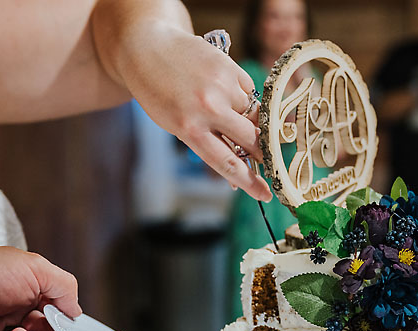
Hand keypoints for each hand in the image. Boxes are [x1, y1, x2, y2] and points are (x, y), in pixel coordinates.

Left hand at [93, 5, 270, 200]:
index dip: (250, 182)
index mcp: (189, 129)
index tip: (266, 194)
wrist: (147, 49)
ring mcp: (221, 86)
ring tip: (226, 109)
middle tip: (270, 158)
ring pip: (254, 114)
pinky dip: (242, 96)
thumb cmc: (159, 95)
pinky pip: (249, 90)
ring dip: (250, 119)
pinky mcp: (229, 67)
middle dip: (264, 152)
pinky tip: (223, 89)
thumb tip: (237, 170)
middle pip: (251, 140)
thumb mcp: (176, 125)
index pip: (227, 163)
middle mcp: (208, 108)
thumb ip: (207, 143)